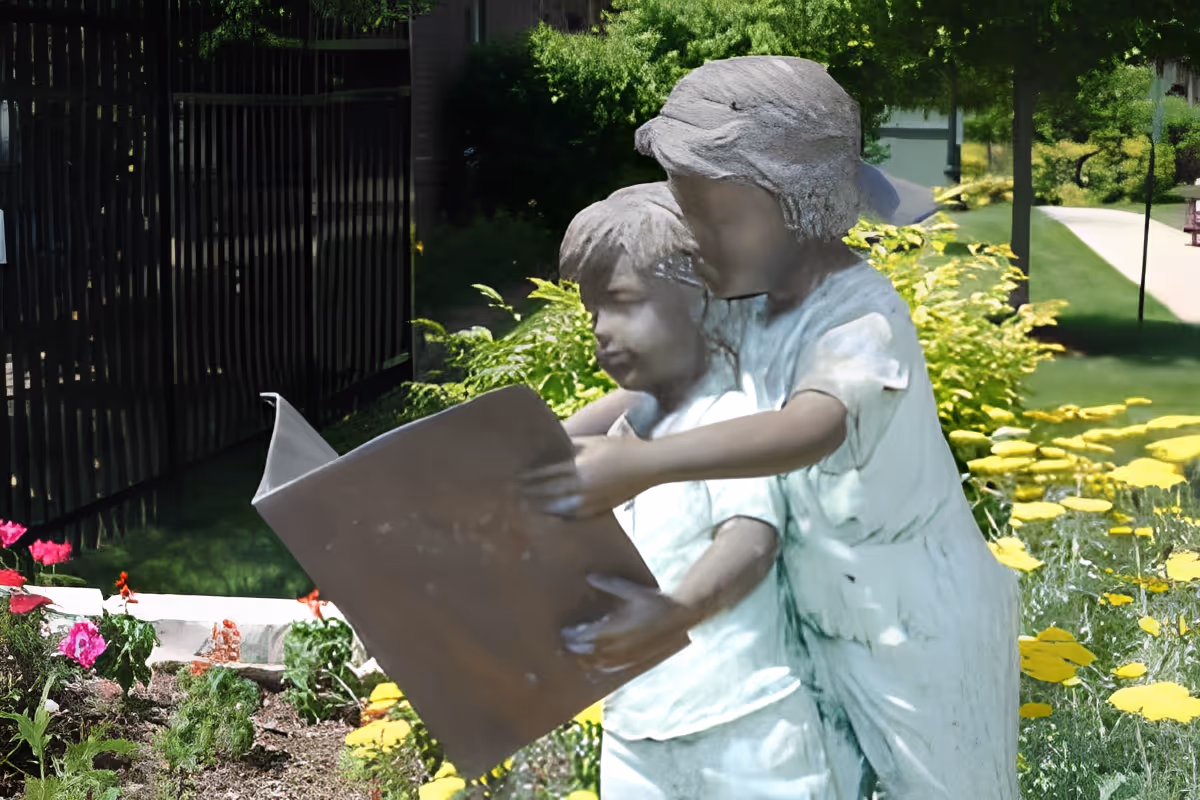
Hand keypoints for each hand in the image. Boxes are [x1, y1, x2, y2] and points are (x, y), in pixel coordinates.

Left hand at [522, 435, 653, 518]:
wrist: (648, 466)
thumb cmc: (621, 449)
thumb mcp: (594, 441)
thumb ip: (571, 443)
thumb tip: (549, 443)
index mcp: (578, 467)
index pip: (545, 475)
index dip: (528, 478)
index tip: (513, 479)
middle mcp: (582, 486)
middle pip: (548, 493)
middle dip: (530, 495)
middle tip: (512, 497)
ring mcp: (591, 501)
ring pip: (559, 508)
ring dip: (543, 508)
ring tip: (527, 509)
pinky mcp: (599, 509)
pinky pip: (575, 516)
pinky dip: (561, 516)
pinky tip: (552, 517)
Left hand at [562, 575, 693, 672]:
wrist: (678, 616)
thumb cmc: (653, 601)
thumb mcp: (631, 590)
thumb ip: (609, 584)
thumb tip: (589, 577)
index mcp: (619, 626)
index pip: (590, 635)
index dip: (576, 636)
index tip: (565, 632)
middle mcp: (622, 643)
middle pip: (592, 652)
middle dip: (577, 650)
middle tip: (564, 646)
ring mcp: (630, 654)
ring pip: (602, 664)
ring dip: (588, 662)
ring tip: (577, 657)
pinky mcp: (637, 660)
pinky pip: (616, 669)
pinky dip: (603, 668)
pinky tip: (596, 666)